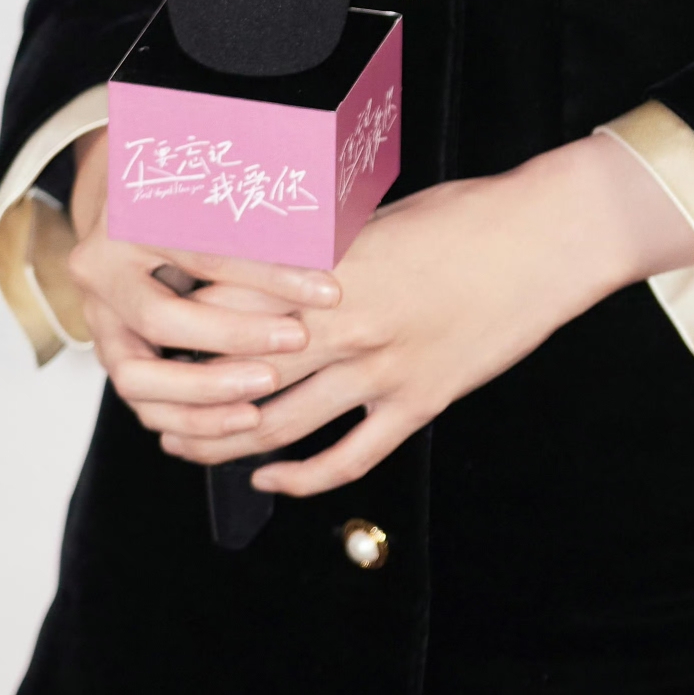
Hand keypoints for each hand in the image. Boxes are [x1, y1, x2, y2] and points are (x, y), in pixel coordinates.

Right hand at [58, 127, 342, 458]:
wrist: (130, 191)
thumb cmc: (190, 184)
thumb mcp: (218, 182)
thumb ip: (262, 210)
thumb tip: (334, 231)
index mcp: (130, 213)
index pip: (206, 252)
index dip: (272, 276)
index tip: (329, 291)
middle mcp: (101, 266)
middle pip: (161, 320)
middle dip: (236, 339)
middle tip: (297, 341)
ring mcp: (96, 313)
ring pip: (138, 377)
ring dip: (206, 396)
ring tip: (263, 400)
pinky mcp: (108, 350)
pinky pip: (142, 401)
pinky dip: (189, 418)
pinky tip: (239, 419)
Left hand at [144, 134, 693, 495]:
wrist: (544, 237)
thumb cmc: (467, 212)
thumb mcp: (381, 216)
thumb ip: (324, 249)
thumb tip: (271, 264)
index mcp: (330, 268)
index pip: (229, 303)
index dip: (182, 321)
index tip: (148, 329)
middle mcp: (346, 323)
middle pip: (241, 375)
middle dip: (187, 399)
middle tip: (152, 408)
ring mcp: (383, 370)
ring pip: (282, 426)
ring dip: (227, 445)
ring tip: (191, 448)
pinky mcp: (419, 402)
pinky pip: (348, 457)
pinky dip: (301, 479)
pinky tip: (271, 482)